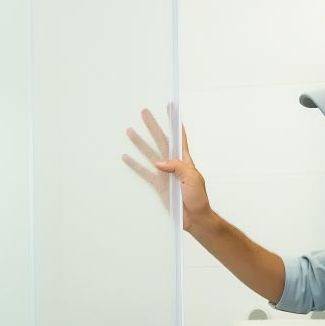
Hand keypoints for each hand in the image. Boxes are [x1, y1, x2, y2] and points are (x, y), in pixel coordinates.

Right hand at [120, 107, 210, 231]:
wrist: (195, 218)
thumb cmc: (198, 198)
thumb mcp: (192, 178)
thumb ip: (177, 167)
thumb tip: (159, 162)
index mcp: (184, 160)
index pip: (179, 137)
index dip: (175, 122)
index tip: (171, 107)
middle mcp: (173, 164)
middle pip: (161, 140)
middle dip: (153, 126)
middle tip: (144, 112)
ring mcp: (163, 174)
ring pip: (149, 154)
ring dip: (140, 142)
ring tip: (130, 131)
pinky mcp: (157, 185)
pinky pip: (143, 172)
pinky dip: (135, 165)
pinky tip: (126, 157)